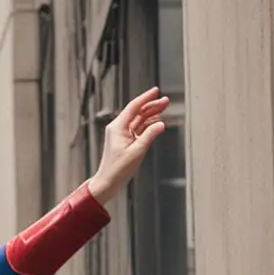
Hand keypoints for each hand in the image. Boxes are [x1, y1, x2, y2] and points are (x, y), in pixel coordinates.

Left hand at [87, 88, 170, 205]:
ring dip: (151, 114)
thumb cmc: (117, 170)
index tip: (156, 91)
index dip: (146, 98)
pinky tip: (156, 122)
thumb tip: (160, 124)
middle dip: (152, 105)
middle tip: (166, 101)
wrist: (107, 183)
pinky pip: (138, 129)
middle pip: (137, 112)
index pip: (133, 107)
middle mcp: (118, 128)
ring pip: (139, 120)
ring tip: (164, 108)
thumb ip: (149, 136)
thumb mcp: (137, 151)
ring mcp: (121, 134)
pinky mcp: (125, 141)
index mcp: (117, 127)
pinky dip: (148, 125)